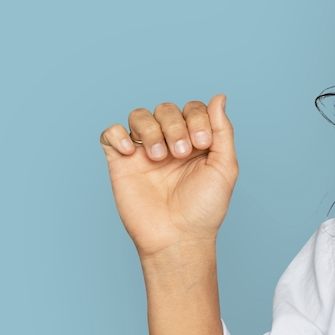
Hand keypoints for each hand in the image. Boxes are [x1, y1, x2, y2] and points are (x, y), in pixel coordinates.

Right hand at [99, 94, 237, 257]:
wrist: (178, 238)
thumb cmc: (204, 208)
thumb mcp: (224, 167)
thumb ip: (222, 131)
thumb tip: (219, 97)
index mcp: (195, 141)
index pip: (192, 108)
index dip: (196, 118)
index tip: (200, 144)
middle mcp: (169, 142)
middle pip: (165, 109)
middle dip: (174, 126)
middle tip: (179, 154)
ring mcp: (143, 152)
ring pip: (139, 116)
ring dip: (150, 130)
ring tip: (159, 157)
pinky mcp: (121, 163)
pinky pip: (110, 134)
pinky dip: (118, 135)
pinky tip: (131, 153)